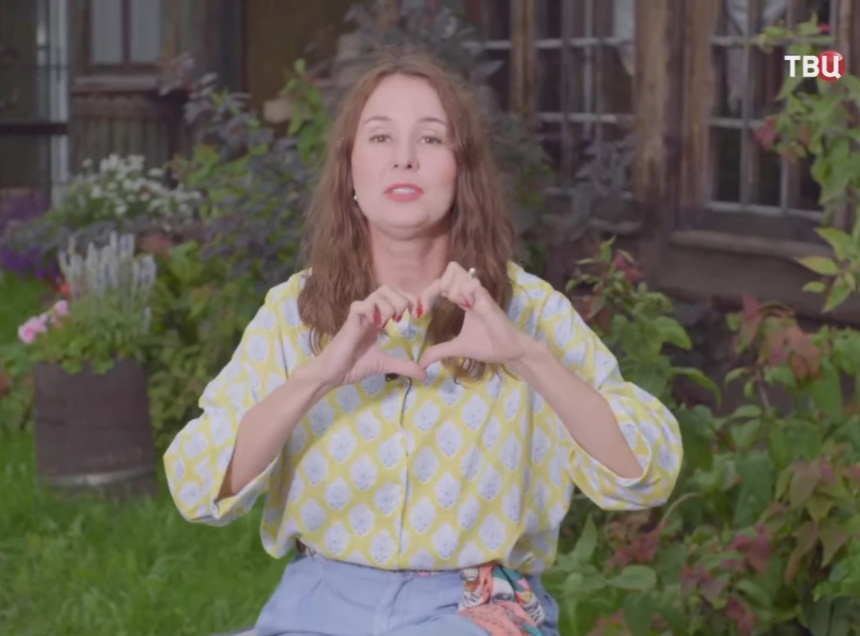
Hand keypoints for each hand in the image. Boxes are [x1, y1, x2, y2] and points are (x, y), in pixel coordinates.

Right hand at [308, 285, 426, 387]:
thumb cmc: (354, 366)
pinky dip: (372, 310)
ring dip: (391, 305)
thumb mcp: (385, 364)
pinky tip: (378, 324)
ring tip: (393, 321)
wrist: (333, 375)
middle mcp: (370, 314)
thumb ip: (404, 366)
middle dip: (403, 298)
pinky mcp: (349, 322)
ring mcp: (359, 316)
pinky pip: (360, 305)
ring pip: (377, 293)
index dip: (410, 299)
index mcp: (378, 319)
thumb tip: (424, 374)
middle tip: (408, 315)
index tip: (419, 314)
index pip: (395, 296)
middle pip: (388, 288)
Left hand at [418, 262, 531, 368]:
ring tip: (452, 304)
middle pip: (450, 268)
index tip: (422, 310)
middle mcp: (469, 293)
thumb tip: (422, 363)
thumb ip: (439, 351)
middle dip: (437, 284)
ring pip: (456, 271)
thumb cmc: (487, 345)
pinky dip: (461, 292)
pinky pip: (471, 284)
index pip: (441, 283)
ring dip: (448, 286)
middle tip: (436, 304)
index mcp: (463, 299)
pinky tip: (464, 306)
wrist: (509, 352)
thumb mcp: (458, 348)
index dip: (428, 292)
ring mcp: (478, 294)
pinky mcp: (486, 299)